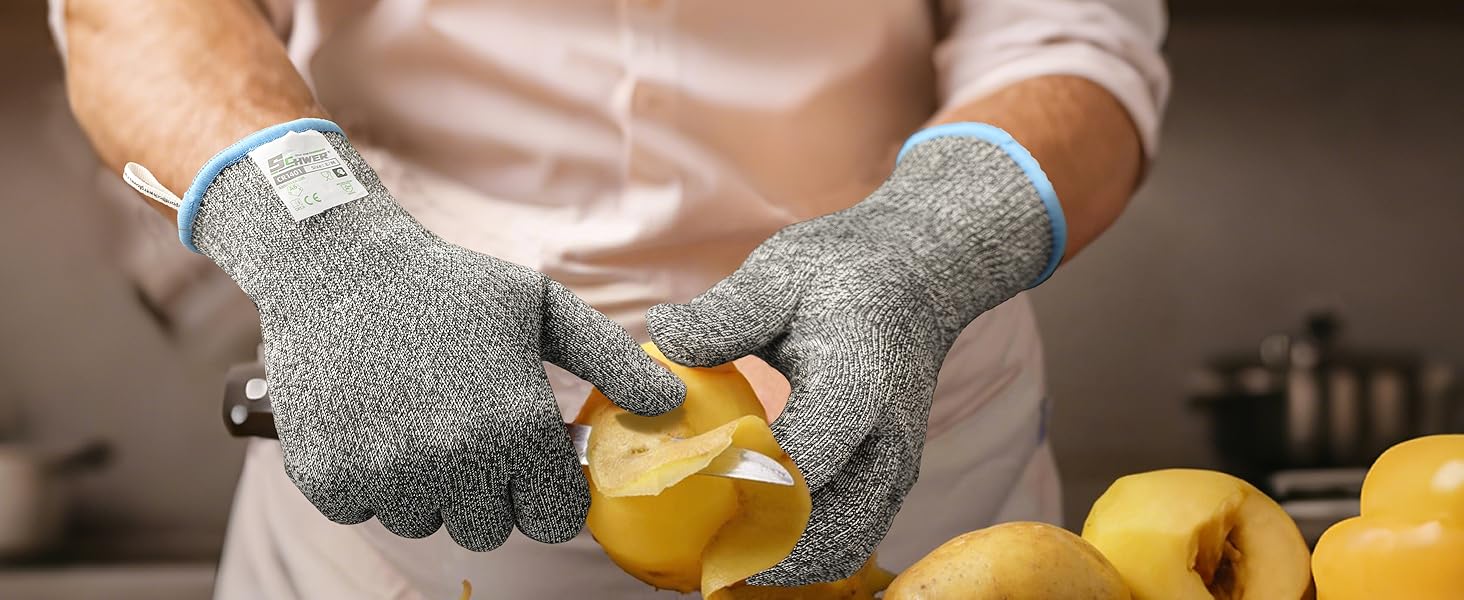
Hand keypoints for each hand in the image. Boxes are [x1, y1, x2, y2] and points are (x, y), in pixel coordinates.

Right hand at [180, 119, 684, 549]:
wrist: (337, 265)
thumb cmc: (451, 286)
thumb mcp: (544, 307)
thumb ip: (612, 361)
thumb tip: (670, 402)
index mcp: (516, 425)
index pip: (553, 521)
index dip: (545, 495)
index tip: (529, 465)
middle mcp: (455, 460)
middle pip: (488, 530)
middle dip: (485, 493)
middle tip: (465, 434)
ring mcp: (387, 474)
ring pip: (424, 522)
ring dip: (424, 487)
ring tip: (414, 418)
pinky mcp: (327, 478)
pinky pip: (363, 511)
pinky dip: (365, 480)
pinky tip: (371, 421)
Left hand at [647, 123, 1063, 583]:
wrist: (918, 275)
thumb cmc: (844, 271)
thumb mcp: (781, 272)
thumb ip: (726, 313)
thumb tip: (661, 335)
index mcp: (858, 389)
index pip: (808, 463)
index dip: (749, 488)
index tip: (691, 491)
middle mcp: (887, 442)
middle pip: (834, 531)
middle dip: (764, 555)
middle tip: (698, 561)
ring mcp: (894, 468)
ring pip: (846, 547)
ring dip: (786, 564)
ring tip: (719, 560)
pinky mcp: (888, 480)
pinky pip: (851, 537)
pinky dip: (804, 553)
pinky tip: (749, 542)